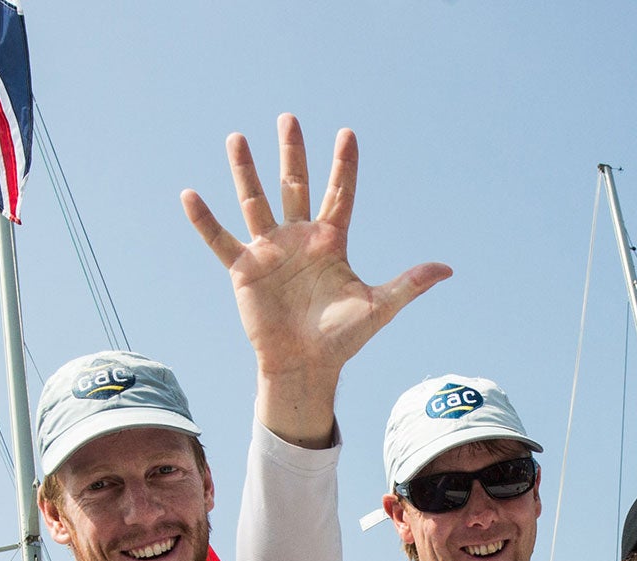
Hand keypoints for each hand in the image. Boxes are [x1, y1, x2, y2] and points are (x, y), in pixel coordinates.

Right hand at [183, 115, 449, 442]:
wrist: (305, 366)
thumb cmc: (341, 339)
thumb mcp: (379, 307)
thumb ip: (409, 284)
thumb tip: (447, 269)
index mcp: (330, 241)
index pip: (339, 194)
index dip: (343, 166)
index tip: (347, 134)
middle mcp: (299, 238)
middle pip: (295, 186)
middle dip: (292, 153)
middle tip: (289, 119)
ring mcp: (269, 251)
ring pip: (256, 201)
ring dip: (246, 171)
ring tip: (237, 138)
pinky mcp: (244, 270)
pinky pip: (220, 240)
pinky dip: (204, 221)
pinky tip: (189, 195)